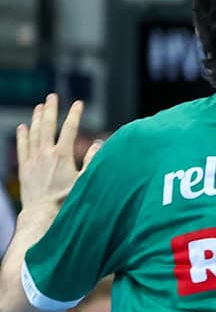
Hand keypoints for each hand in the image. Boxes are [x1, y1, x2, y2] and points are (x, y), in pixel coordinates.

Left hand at [16, 95, 91, 211]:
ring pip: (34, 134)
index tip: (78, 103)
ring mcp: (33, 160)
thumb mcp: (85, 181)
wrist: (42, 215)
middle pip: (47, 126)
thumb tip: (97, 144)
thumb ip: (91, 161)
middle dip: (50, 109)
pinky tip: (23, 128)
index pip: (69, 129)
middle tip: (51, 97)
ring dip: (37, 119)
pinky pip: (22, 147)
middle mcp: (45, 154)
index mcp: (62, 155)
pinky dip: (22, 136)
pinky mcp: (24, 169)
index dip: (74, 114)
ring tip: (39, 107)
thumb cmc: (67, 201)